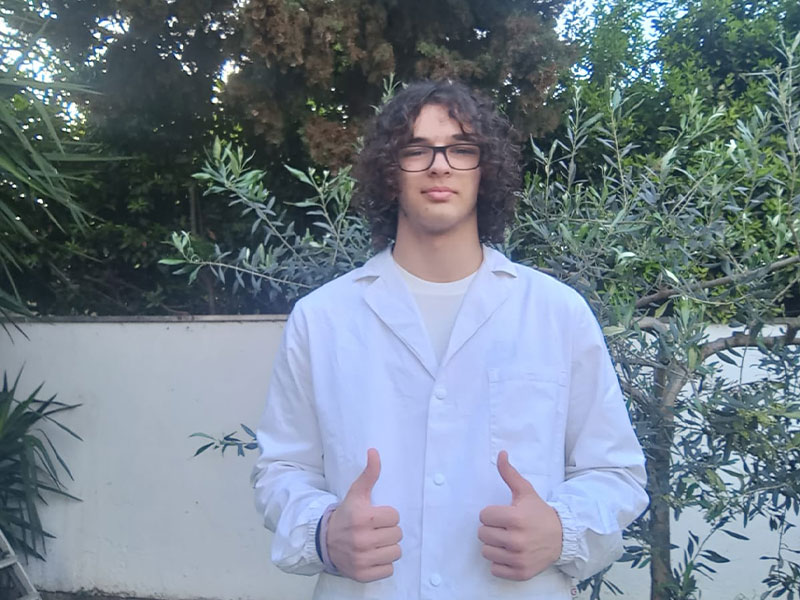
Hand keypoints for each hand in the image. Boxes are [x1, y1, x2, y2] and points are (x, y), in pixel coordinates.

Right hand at [326, 448, 402, 582]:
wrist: (324, 540)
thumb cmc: (346, 515)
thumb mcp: (356, 493)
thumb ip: (369, 474)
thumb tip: (374, 451)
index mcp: (363, 517)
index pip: (396, 517)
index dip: (388, 516)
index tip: (376, 516)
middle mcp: (362, 539)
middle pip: (397, 535)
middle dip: (388, 531)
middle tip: (375, 530)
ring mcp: (362, 559)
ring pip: (396, 553)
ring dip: (388, 548)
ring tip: (375, 543)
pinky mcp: (362, 574)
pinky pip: (388, 570)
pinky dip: (383, 564)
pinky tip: (372, 556)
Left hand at [478, 450, 562, 580]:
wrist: (562, 537)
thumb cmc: (539, 513)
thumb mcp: (525, 491)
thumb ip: (509, 474)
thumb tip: (500, 454)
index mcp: (515, 518)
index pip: (483, 516)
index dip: (491, 514)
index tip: (503, 514)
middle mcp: (517, 540)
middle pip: (482, 534)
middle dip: (492, 529)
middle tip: (505, 527)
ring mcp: (519, 558)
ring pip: (486, 552)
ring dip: (494, 546)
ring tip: (507, 540)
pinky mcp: (521, 572)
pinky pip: (495, 569)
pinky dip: (500, 563)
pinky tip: (510, 554)